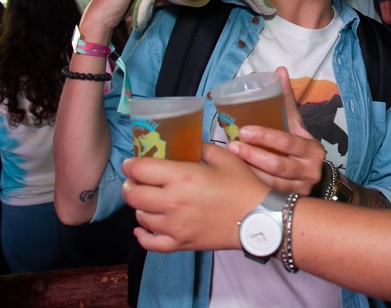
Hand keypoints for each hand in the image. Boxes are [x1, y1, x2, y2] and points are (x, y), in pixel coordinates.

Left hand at [122, 142, 267, 252]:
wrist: (259, 218)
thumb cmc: (243, 185)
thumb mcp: (225, 157)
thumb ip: (202, 149)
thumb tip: (189, 146)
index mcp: (182, 177)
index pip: (141, 170)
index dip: (131, 165)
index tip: (132, 163)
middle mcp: (172, 202)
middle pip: (134, 195)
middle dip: (131, 185)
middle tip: (136, 180)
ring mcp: (174, 226)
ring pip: (140, 216)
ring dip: (139, 206)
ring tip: (148, 199)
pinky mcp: (181, 243)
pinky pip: (151, 243)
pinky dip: (142, 235)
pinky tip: (142, 227)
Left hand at [228, 66, 325, 195]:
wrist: (315, 178)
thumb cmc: (299, 147)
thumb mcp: (296, 125)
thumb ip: (285, 101)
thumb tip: (279, 71)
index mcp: (311, 149)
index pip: (289, 141)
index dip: (266, 136)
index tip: (244, 130)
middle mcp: (309, 171)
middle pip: (278, 165)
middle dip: (253, 156)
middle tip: (232, 147)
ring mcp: (300, 190)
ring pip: (271, 183)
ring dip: (248, 174)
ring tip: (228, 163)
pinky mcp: (289, 203)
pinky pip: (267, 197)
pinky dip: (250, 190)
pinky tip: (235, 182)